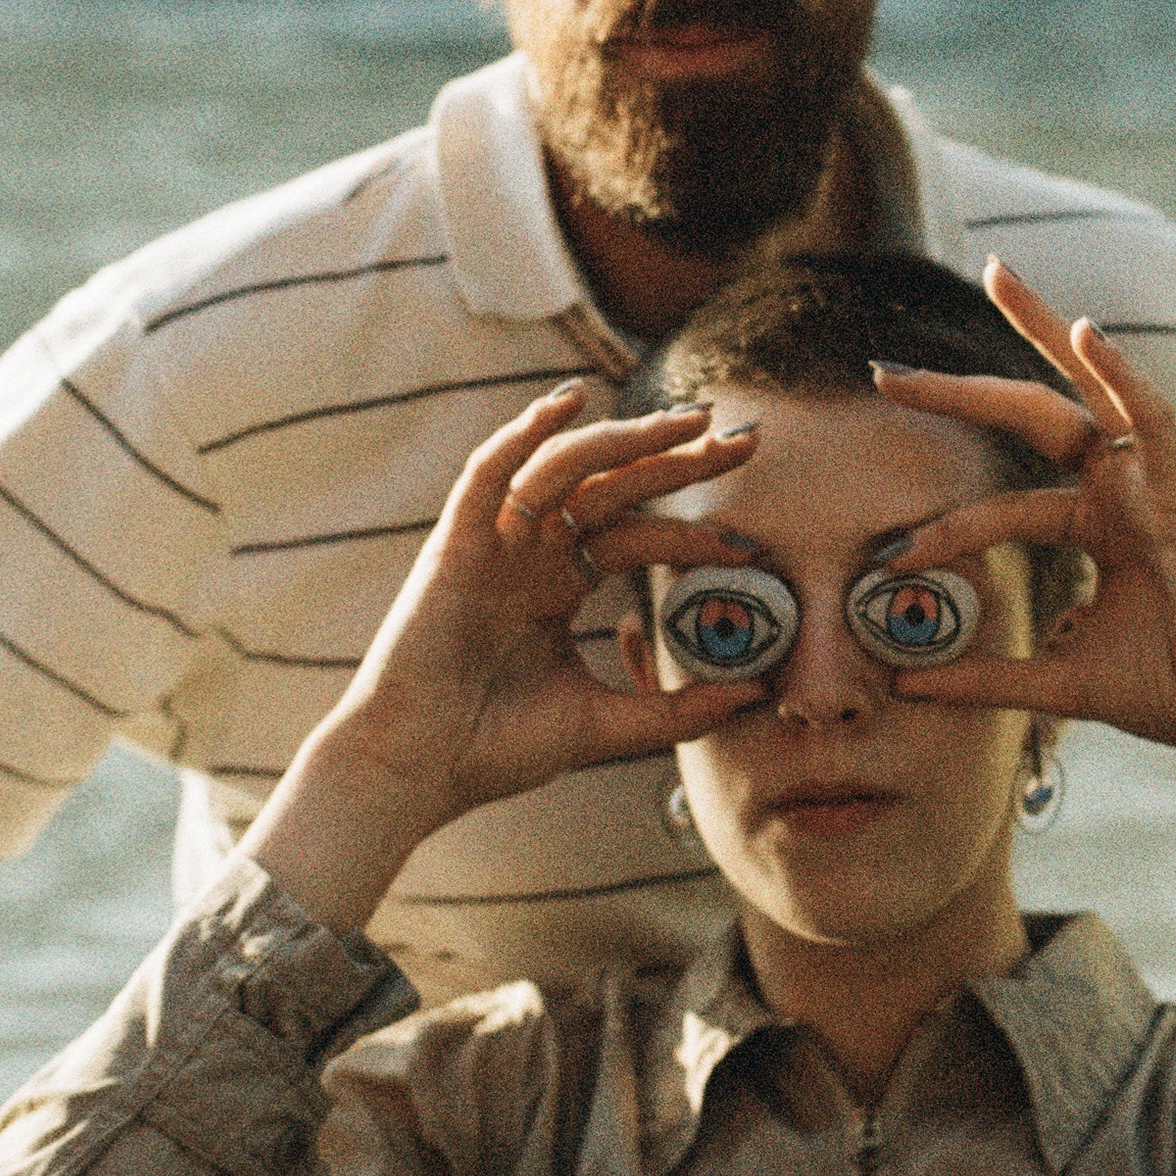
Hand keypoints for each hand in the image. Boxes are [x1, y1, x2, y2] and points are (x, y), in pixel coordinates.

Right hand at [246, 386, 764, 933]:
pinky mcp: (455, 545)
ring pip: (567, 469)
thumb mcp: (605, 724)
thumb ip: (677, 709)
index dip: (693, 529)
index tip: (752, 543)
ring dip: (627, 439)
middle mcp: (530, 552)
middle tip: (745, 440)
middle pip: (614, 487)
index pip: (636, 534)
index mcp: (560, 584)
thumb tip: (757, 693)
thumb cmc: (495, 748)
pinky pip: (490, 473)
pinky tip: (569, 403)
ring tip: (690, 421)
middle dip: (677, 460)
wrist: (417, 772)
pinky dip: (525, 434)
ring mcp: (494, 544)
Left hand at [871, 262, 1175, 825]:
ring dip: (1043, 327)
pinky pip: (1153, 419)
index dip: (944, 528)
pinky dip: (1122, 373)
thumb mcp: (1060, 681)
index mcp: (1097, 527)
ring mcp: (1151, 485)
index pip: (1004, 505)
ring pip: (1089, 389)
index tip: (887, 559)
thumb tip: (904, 684)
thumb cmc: (1173, 691)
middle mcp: (1121, 491)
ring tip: (996, 274)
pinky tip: (1085, 330)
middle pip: (1032, 416)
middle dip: (960, 391)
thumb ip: (986, 678)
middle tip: (884, 372)